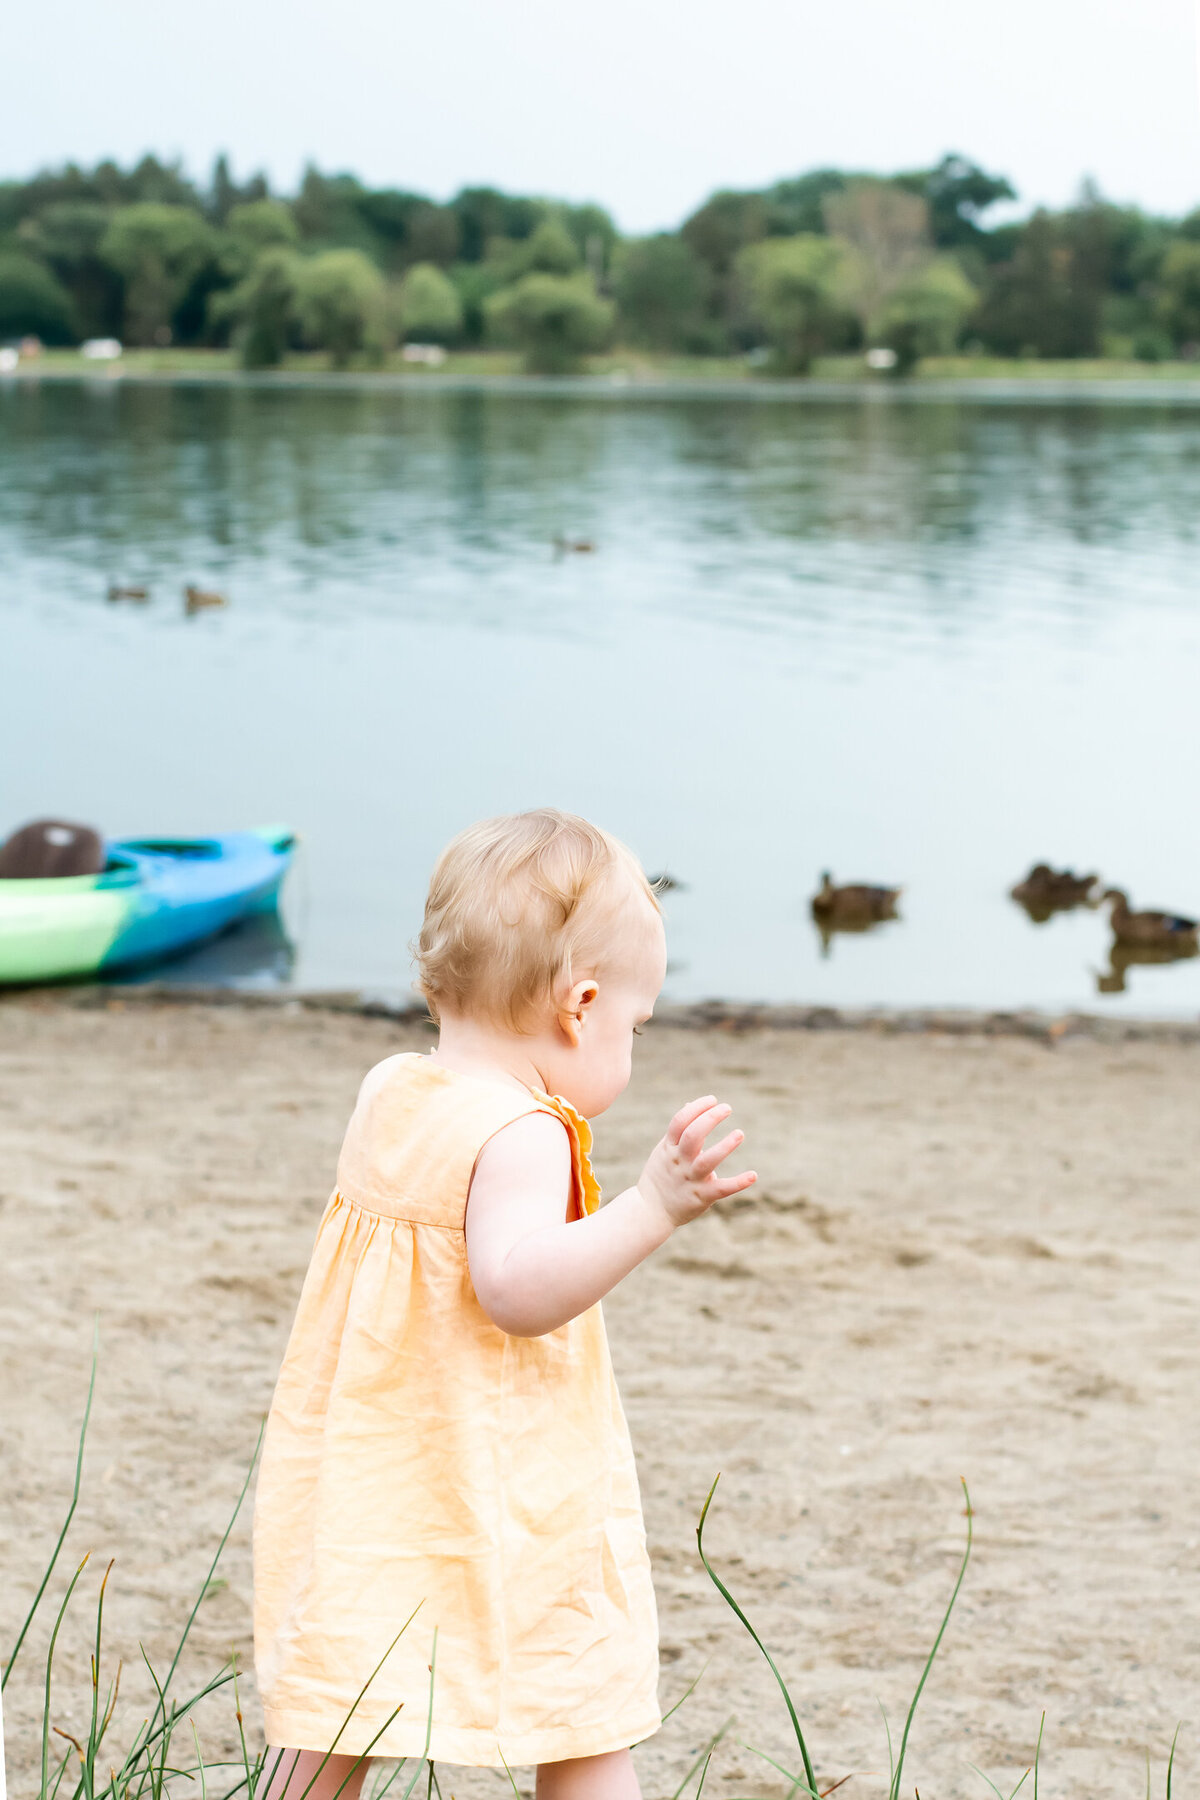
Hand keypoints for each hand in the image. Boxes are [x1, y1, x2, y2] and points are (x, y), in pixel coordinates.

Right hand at [637, 1095, 756, 1229]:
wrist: (650, 1212)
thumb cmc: (660, 1177)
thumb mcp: (664, 1150)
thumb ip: (678, 1130)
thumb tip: (689, 1104)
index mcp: (669, 1148)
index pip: (680, 1121)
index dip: (697, 1108)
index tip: (712, 1099)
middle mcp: (679, 1162)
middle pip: (693, 1135)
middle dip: (710, 1118)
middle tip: (727, 1108)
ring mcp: (690, 1179)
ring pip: (707, 1161)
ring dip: (725, 1146)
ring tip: (740, 1133)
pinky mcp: (701, 1197)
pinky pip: (721, 1189)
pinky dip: (738, 1182)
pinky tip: (753, 1175)